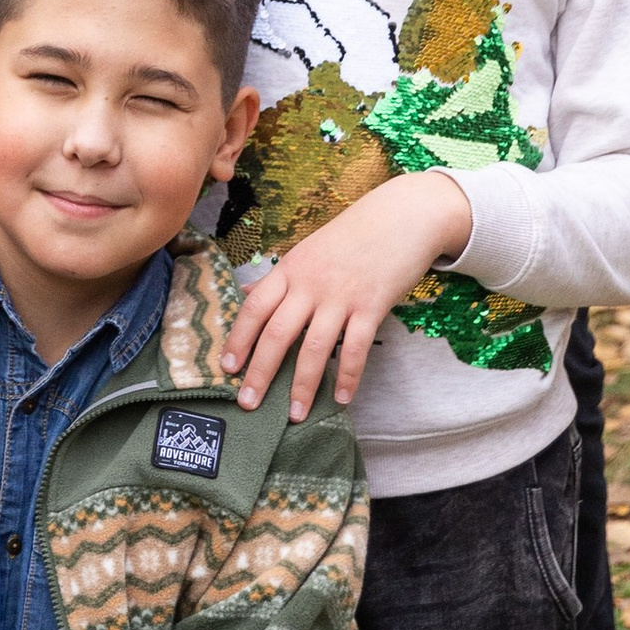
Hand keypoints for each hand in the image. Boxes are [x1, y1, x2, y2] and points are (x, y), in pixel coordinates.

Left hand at [224, 168, 472, 418]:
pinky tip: (341, 398)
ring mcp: (341, 295)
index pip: (254, 307)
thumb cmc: (353, 236)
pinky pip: (355, 347)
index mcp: (290, 269)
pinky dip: (347, 376)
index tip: (226, 367)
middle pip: (276, 332)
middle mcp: (310, 283)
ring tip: (295, 414)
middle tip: (249, 403)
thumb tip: (247, 293)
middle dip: (260, 372)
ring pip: (313, 347)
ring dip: (302, 384)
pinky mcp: (372, 305)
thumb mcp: (309, 250)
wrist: (403, 215)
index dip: (238, 339)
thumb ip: (280, 277)